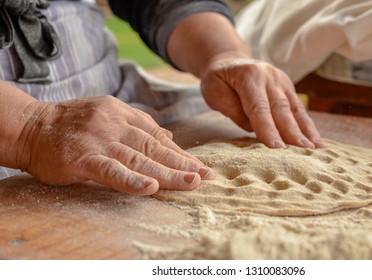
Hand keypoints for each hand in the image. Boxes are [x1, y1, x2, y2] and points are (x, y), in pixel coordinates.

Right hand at [16, 96, 213, 194]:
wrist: (30, 126)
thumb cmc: (71, 124)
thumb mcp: (108, 115)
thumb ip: (138, 126)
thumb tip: (168, 136)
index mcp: (123, 114)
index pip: (158, 136)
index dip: (180, 153)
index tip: (200, 166)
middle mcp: (115, 124)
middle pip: (154, 147)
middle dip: (183, 163)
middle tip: (206, 176)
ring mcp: (99, 140)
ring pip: (139, 158)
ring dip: (168, 172)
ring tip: (191, 182)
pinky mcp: (82, 158)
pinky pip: (110, 170)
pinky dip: (131, 179)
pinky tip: (150, 187)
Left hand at [200, 55, 324, 148]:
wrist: (228, 61)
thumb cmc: (218, 80)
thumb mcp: (214, 91)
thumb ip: (233, 109)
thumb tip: (254, 128)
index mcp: (249, 76)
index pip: (259, 107)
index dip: (268, 129)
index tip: (276, 148)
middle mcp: (269, 76)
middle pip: (281, 108)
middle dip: (292, 132)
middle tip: (302, 152)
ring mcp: (281, 80)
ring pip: (294, 109)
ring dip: (306, 130)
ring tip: (316, 148)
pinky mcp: (288, 88)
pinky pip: (298, 109)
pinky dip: (308, 126)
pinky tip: (317, 141)